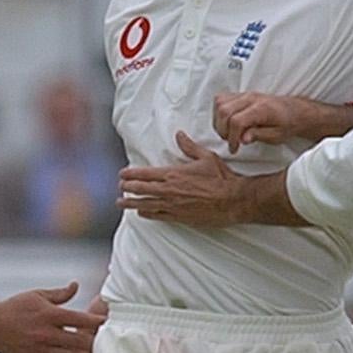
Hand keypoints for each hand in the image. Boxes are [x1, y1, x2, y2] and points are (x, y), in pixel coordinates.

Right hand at [0, 282, 104, 352]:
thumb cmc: (15, 307)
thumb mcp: (37, 295)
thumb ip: (60, 294)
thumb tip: (76, 285)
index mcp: (49, 315)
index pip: (80, 319)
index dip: (97, 322)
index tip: (109, 323)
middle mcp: (47, 333)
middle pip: (80, 341)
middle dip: (96, 343)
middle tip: (108, 344)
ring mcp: (40, 350)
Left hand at [118, 132, 242, 226]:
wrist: (233, 200)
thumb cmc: (221, 178)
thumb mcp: (206, 157)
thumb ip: (189, 146)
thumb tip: (179, 135)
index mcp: (173, 174)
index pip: (145, 174)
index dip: (130, 174)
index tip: (122, 174)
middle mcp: (169, 190)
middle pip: (141, 189)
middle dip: (127, 188)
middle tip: (119, 188)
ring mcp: (173, 205)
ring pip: (145, 204)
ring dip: (131, 203)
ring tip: (121, 203)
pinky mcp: (180, 217)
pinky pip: (157, 216)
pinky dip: (146, 214)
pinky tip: (140, 213)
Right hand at [213, 92, 302, 152]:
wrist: (293, 111)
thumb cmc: (286, 124)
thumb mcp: (276, 136)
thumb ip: (258, 135)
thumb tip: (242, 139)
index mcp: (262, 108)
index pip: (237, 120)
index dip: (232, 137)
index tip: (234, 148)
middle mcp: (251, 98)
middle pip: (224, 110)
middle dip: (223, 130)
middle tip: (231, 141)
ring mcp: (245, 94)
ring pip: (220, 103)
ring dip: (219, 121)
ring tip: (228, 133)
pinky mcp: (240, 95)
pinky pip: (221, 100)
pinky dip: (219, 113)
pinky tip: (227, 123)